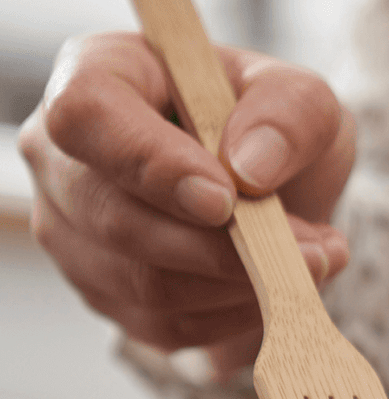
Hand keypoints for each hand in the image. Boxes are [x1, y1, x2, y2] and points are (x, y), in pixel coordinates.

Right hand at [18, 32, 354, 379]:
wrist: (280, 192)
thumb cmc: (274, 130)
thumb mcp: (305, 101)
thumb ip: (288, 115)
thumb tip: (250, 166)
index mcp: (100, 73)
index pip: (87, 116)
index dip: (152, 164)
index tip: (225, 199)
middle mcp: (66, 158)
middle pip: (116, 218)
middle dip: (224, 246)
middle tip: (311, 250)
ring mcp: (76, 234)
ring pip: (146, 283)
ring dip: (242, 284)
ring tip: (312, 262)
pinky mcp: (108, 295)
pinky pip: (167, 325)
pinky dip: (235, 313)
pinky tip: (277, 285)